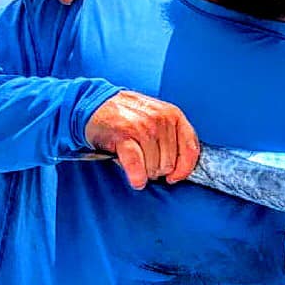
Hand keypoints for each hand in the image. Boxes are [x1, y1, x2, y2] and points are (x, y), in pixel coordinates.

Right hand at [85, 91, 199, 189]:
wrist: (94, 104)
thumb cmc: (127, 115)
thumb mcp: (158, 117)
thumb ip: (172, 136)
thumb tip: (180, 167)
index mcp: (173, 115)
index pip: (190, 149)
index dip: (184, 168)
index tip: (175, 177)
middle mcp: (160, 119)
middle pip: (170, 162)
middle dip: (157, 169)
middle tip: (145, 163)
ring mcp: (142, 127)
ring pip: (153, 166)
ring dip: (144, 172)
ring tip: (135, 161)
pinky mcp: (123, 135)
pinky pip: (136, 164)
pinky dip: (137, 176)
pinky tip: (136, 180)